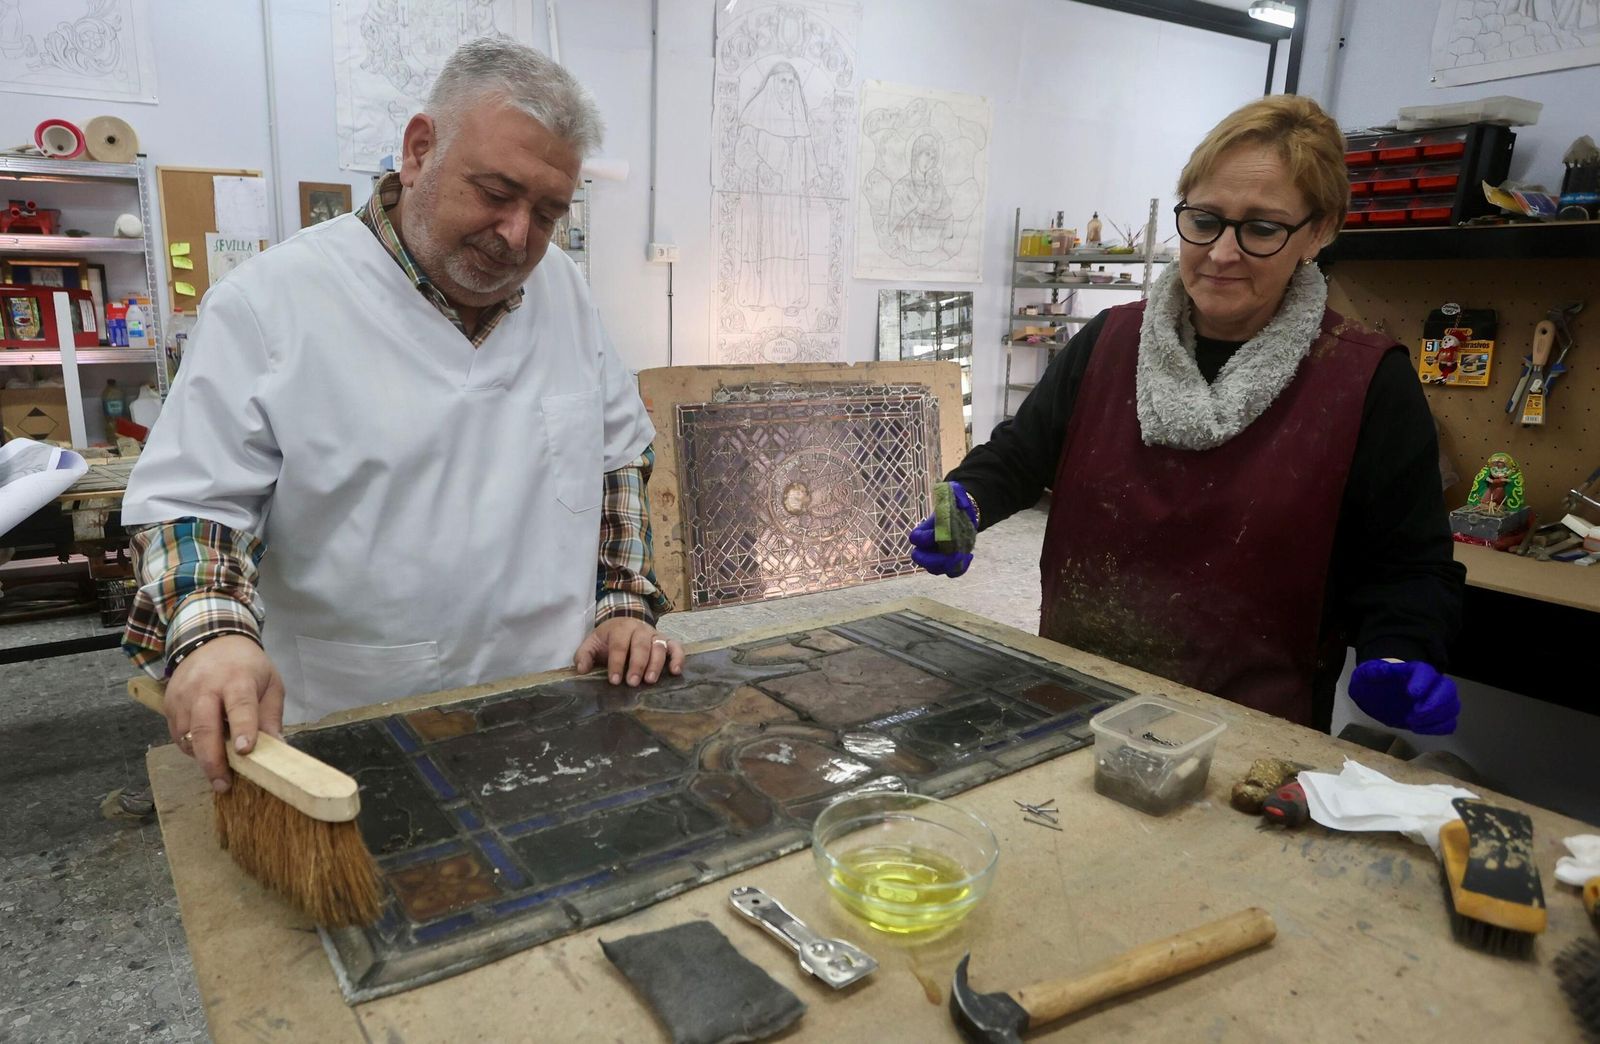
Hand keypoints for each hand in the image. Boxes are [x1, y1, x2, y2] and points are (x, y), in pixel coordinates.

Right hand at [164, 635, 284, 792]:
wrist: (210, 639)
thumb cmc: (247, 665)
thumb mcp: (270, 683)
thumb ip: (271, 716)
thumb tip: (278, 749)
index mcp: (237, 679)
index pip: (240, 706)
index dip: (243, 728)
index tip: (245, 751)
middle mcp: (206, 687)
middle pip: (204, 727)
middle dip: (213, 759)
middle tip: (223, 784)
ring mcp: (183, 696)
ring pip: (186, 735)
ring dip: (201, 758)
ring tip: (218, 771)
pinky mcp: (169, 704)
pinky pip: (177, 735)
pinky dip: (191, 748)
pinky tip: (205, 750)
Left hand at [573, 618, 684, 686]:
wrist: (624, 624)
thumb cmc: (608, 639)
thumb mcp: (592, 643)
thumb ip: (584, 655)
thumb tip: (582, 670)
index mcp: (620, 628)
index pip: (619, 645)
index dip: (617, 663)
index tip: (614, 681)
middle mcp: (640, 629)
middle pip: (641, 645)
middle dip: (637, 665)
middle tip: (632, 683)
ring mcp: (655, 634)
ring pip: (659, 646)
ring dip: (656, 664)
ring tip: (650, 681)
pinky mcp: (667, 640)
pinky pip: (676, 647)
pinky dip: (678, 658)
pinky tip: (675, 672)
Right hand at [908, 480, 977, 577]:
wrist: (963, 516)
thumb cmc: (954, 506)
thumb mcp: (951, 495)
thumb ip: (949, 491)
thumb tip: (949, 489)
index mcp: (923, 530)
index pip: (916, 539)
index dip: (925, 538)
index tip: (939, 533)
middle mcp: (926, 546)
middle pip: (920, 559)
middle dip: (934, 559)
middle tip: (952, 553)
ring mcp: (936, 557)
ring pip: (935, 570)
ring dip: (948, 565)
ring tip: (962, 555)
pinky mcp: (949, 563)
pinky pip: (951, 573)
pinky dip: (959, 568)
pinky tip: (969, 556)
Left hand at [1348, 659, 1459, 734]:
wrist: (1376, 696)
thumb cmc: (1372, 683)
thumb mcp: (1366, 675)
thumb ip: (1374, 672)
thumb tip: (1383, 669)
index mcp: (1412, 670)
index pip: (1426, 671)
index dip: (1423, 681)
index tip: (1412, 694)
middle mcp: (1430, 682)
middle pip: (1448, 688)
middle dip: (1435, 704)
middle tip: (1414, 714)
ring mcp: (1436, 699)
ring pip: (1453, 706)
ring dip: (1436, 718)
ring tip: (1412, 723)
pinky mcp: (1435, 716)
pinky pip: (1449, 724)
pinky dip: (1437, 728)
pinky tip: (1417, 728)